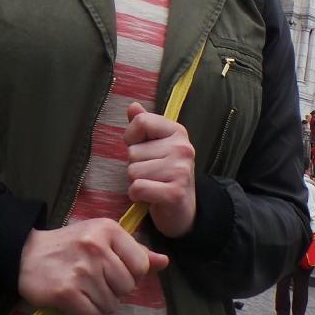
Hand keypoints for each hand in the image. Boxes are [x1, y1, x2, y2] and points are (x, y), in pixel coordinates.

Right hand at [17, 219, 167, 314]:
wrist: (27, 255)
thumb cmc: (71, 246)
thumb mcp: (103, 238)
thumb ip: (135, 251)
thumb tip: (165, 262)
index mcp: (109, 230)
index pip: (141, 266)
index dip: (131, 274)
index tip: (114, 270)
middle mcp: (96, 247)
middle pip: (127, 287)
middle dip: (115, 290)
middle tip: (95, 279)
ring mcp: (81, 270)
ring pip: (111, 304)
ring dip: (100, 302)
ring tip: (84, 288)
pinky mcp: (66, 292)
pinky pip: (93, 314)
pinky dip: (86, 311)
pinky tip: (75, 297)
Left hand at [124, 102, 196, 238]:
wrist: (182, 209)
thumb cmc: (163, 173)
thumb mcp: (155, 145)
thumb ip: (143, 125)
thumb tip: (132, 106)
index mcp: (177, 131)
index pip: (140, 121)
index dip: (132, 138)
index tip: (143, 150)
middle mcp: (182, 147)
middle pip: (133, 151)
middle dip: (135, 165)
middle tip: (151, 174)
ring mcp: (181, 170)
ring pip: (133, 171)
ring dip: (136, 181)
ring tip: (152, 184)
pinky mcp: (175, 193)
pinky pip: (137, 188)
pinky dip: (136, 195)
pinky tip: (150, 196)